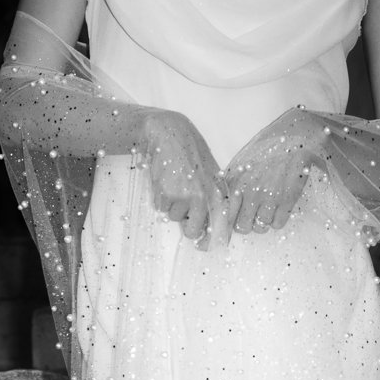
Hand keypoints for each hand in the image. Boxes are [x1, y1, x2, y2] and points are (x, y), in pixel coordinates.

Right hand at [136, 111, 229, 246]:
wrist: (170, 133)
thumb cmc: (191, 155)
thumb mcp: (211, 175)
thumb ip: (212, 200)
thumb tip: (206, 232)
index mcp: (219, 194)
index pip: (220, 229)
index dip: (210, 242)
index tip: (203, 246)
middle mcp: (206, 199)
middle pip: (193, 232)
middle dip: (185, 226)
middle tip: (182, 208)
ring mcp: (186, 197)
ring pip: (174, 218)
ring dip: (171, 206)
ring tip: (174, 183)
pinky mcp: (167, 195)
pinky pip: (161, 208)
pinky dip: (160, 198)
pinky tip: (165, 180)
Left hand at [224, 108, 326, 235]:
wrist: (294, 137)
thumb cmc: (266, 149)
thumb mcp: (240, 162)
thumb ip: (229, 184)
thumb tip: (223, 207)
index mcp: (234, 182)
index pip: (224, 215)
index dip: (227, 224)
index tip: (230, 226)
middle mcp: (248, 191)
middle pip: (242, 227)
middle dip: (246, 224)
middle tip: (252, 214)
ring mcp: (268, 197)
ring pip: (260, 228)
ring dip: (263, 221)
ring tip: (267, 207)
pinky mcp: (287, 200)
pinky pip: (278, 224)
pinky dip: (278, 219)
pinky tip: (279, 206)